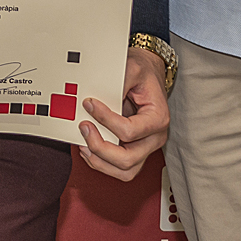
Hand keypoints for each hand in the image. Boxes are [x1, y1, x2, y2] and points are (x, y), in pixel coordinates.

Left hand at [78, 45, 170, 181]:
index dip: (105, 119)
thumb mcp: (131, 69)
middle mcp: (154, 138)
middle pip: (127, 159)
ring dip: (100, 162)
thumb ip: (117, 81)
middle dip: (100, 147)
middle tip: (84, 127)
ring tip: (83, 145)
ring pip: (124, 171)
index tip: (89, 103)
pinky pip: (120, 169)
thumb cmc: (142, 74)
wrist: (148, 77)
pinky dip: (102, 163)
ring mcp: (145, 147)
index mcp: (158, 119)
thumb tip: (96, 97)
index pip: (129, 131)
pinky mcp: (135, 151)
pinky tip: (88, 149)